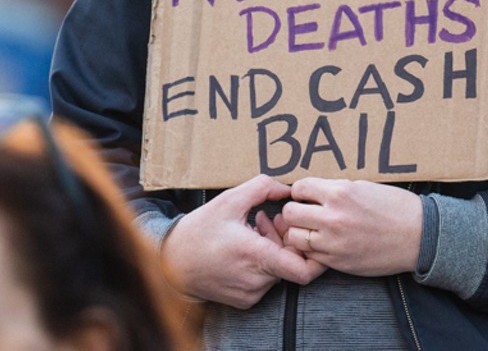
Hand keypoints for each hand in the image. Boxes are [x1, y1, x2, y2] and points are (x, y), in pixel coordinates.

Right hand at [162, 174, 326, 307]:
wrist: (172, 263)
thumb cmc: (200, 230)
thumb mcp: (229, 200)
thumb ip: (262, 187)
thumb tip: (288, 188)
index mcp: (256, 256)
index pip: (304, 271)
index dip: (315, 255)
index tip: (306, 235)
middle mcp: (256, 280)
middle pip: (291, 263)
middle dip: (287, 238)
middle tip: (270, 218)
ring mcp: (251, 293)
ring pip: (279, 271)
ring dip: (273, 248)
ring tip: (255, 227)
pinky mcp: (245, 300)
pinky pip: (265, 280)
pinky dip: (263, 262)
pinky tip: (247, 244)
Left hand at [280, 178, 422, 276]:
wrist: (418, 235)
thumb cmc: (394, 207)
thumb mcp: (363, 186)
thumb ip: (335, 189)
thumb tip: (311, 192)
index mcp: (340, 193)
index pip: (299, 188)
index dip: (300, 191)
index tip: (306, 195)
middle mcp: (333, 217)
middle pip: (289, 213)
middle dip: (294, 211)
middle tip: (304, 212)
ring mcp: (334, 242)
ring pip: (293, 237)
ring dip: (299, 232)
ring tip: (311, 229)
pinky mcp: (338, 262)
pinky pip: (310, 255)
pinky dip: (311, 250)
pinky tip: (323, 244)